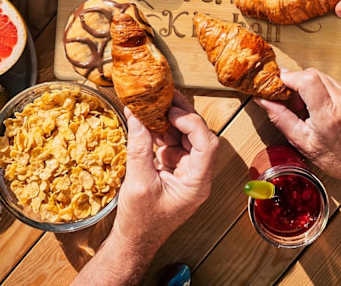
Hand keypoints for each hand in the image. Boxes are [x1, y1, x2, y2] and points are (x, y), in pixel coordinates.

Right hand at [110, 91, 218, 252]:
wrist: (133, 241)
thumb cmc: (140, 222)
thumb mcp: (138, 183)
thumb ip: (139, 148)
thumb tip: (137, 117)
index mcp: (197, 183)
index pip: (207, 145)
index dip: (192, 124)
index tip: (172, 112)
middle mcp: (197, 174)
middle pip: (199, 135)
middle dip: (182, 115)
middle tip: (164, 98)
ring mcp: (186, 170)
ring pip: (186, 136)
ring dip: (169, 121)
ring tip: (152, 108)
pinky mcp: (174, 167)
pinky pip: (172, 142)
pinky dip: (160, 131)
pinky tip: (146, 124)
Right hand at [256, 69, 340, 184]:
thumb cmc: (336, 158)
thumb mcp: (302, 142)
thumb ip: (280, 117)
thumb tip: (263, 100)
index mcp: (329, 114)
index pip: (308, 78)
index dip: (290, 77)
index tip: (280, 85)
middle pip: (312, 73)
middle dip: (297, 84)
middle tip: (296, 104)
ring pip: (321, 75)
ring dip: (309, 87)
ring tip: (310, 108)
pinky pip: (331, 81)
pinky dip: (322, 90)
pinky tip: (323, 107)